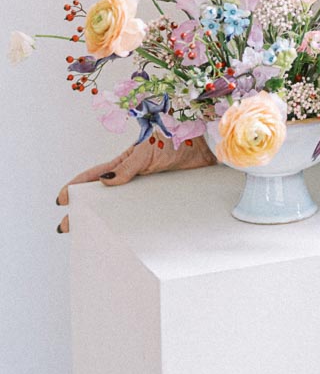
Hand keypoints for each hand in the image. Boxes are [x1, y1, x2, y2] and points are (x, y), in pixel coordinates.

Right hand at [55, 134, 217, 232]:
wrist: (204, 140)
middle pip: (104, 196)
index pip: (94, 176)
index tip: (60, 200)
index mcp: (124, 162)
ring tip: (95, 237)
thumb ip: (128, 166)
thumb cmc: (174, 136)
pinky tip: (132, 236)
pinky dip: (137, 222)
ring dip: (110, 220)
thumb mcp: (147, 150)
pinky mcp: (162, 194)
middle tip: (69, 227)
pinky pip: (146, 210)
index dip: (76, 187)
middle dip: (85, 211)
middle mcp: (132, 176)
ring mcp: (147, 186)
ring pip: (123, 206)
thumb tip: (105, 183)